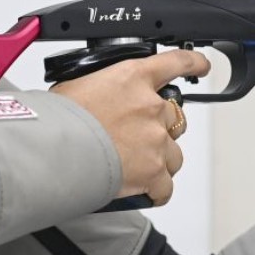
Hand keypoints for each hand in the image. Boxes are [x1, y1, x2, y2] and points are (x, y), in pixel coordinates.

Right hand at [50, 50, 210, 204]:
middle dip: (158, 129)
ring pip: (173, 154)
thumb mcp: (76, 87)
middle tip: (134, 139)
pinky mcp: (154, 171)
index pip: (175, 62)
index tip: (202, 65)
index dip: (194, 63)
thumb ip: (101, 90)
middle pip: (172, 118)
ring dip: (159, 160)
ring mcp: (156, 139)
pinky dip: (156, 191)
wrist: (52, 150)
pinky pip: (165, 186)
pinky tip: (143, 192)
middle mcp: (150, 106)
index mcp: (132, 77)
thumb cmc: (56, 120)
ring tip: (132, 167)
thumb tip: (96, 100)